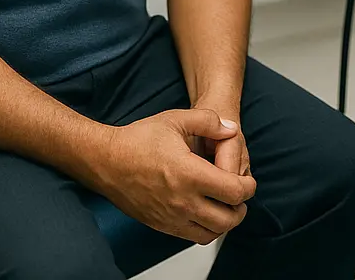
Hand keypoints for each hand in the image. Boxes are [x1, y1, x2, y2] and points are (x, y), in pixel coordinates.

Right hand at [92, 109, 256, 244]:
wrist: (106, 160)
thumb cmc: (139, 139)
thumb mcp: (177, 119)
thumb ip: (209, 121)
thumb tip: (231, 130)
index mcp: (190, 174)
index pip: (233, 192)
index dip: (249, 187)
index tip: (249, 181)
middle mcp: (182, 201)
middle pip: (227, 220)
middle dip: (241, 208)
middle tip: (242, 195)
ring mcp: (170, 216)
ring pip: (210, 233)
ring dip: (225, 222)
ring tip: (226, 205)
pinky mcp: (160, 225)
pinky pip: (191, 236)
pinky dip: (205, 229)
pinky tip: (205, 211)